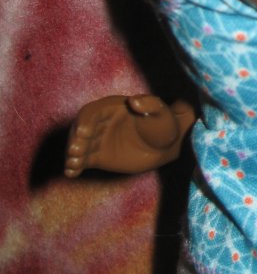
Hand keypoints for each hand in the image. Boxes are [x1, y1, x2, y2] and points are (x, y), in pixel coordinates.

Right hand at [64, 95, 194, 176]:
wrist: (167, 146)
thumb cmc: (165, 125)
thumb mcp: (162, 113)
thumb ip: (151, 104)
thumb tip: (134, 100)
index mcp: (113, 107)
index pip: (93, 112)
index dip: (86, 121)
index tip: (83, 132)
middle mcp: (101, 122)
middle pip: (81, 129)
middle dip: (76, 139)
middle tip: (75, 150)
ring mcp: (98, 139)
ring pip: (80, 145)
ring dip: (73, 153)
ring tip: (73, 163)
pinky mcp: (99, 156)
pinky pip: (83, 161)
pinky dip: (75, 166)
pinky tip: (71, 172)